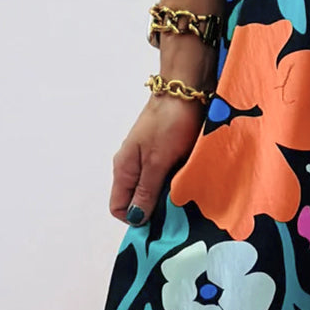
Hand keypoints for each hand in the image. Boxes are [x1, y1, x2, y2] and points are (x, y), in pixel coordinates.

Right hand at [109, 91, 206, 226]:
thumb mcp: (157, 162)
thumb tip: (135, 219)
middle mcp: (132, 165)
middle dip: (156, 207)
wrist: (185, 89)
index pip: (119, 208)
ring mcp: (148, 156)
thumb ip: (146, 191)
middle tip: (178, 208)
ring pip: (154, 187)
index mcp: (123, 169)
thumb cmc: (169, 123)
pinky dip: (177, 178)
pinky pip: (166, 173)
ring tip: (187, 192)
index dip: (136, 218)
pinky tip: (190, 176)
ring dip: (169, 192)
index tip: (159, 219)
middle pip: (138, 199)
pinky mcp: (164, 149)